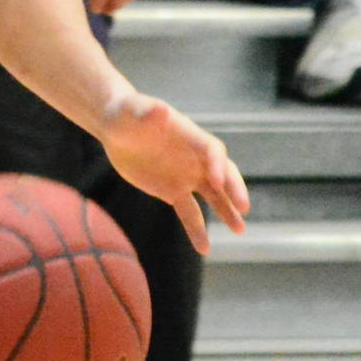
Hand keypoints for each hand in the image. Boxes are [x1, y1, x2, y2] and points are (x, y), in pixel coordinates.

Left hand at [99, 92, 248, 253]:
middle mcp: (195, 157)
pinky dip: (197, 230)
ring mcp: (187, 175)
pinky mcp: (174, 191)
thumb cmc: (126, 114)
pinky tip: (204, 249)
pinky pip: (189, 213)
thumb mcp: (133, 111)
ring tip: (240, 230)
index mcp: (190, 136)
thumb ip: (148, 111)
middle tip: (243, 208)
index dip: (217, 164)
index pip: (212, 150)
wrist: (118, 128)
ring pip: (213, 196)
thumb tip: (162, 111)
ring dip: (226, 212)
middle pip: (222, 173)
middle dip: (233, 189)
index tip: (216, 181)